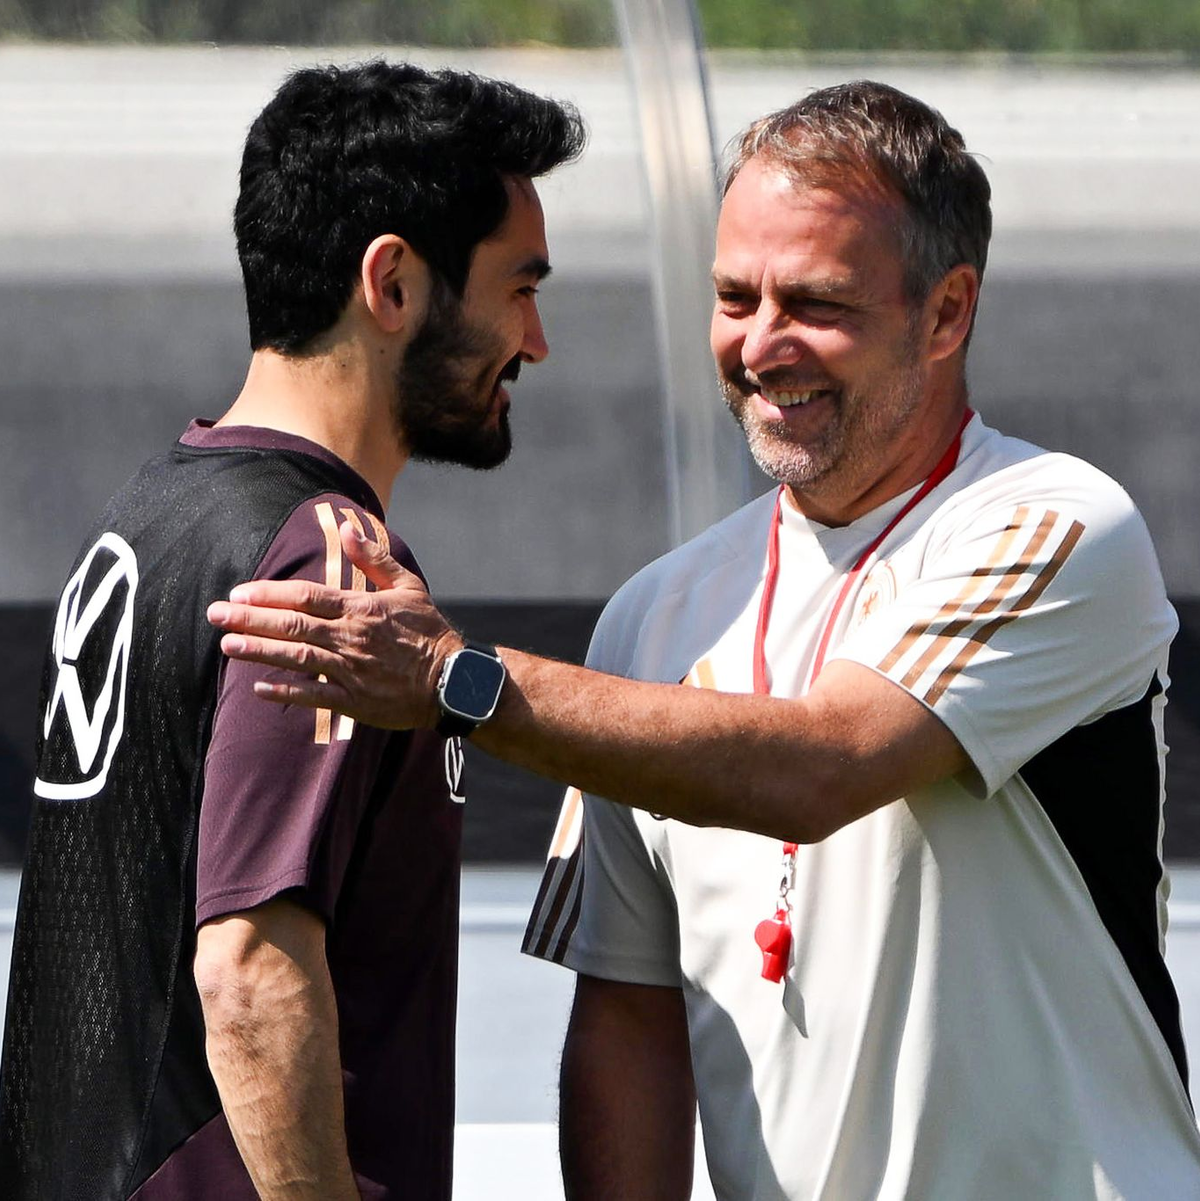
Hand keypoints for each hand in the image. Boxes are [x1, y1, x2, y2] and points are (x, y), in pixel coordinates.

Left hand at [207, 521, 463, 730]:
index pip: (307, 596)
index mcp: (361, 607)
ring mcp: (352, 670)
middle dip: (250, 620)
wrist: (453, 679)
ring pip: (297, 658)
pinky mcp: (356, 701)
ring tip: (227, 645)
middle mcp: (351, 637)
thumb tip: (346, 530)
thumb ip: (374, 558)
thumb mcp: (408, 587)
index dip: (270, 594)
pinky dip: (287, 691)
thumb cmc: (429, 631)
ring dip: (260, 651)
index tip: (238, 593)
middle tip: (214, 615)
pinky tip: (259, 687)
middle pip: (293, 625)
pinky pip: (315, 696)